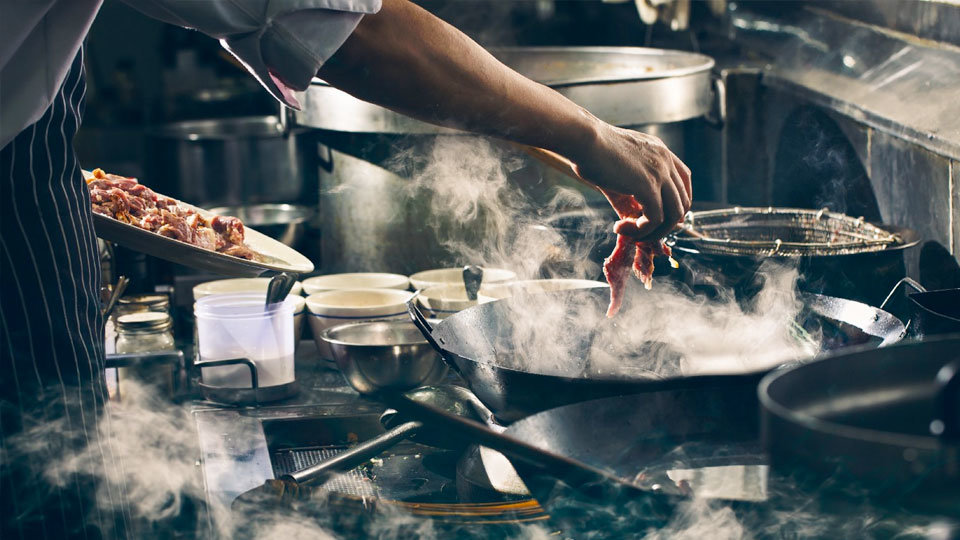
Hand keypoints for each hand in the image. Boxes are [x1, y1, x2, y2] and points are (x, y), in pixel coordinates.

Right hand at [574, 125, 691, 241]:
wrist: (583, 140)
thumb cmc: (591, 151)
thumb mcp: (618, 172)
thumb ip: (628, 195)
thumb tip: (630, 220)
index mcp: (660, 151)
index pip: (684, 179)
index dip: (677, 203)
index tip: (662, 218)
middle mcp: (665, 160)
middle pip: (683, 201)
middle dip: (666, 224)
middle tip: (643, 233)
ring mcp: (660, 173)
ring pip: (673, 215)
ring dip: (654, 232)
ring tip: (631, 234)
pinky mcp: (648, 186)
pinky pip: (655, 219)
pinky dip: (641, 230)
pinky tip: (621, 227)